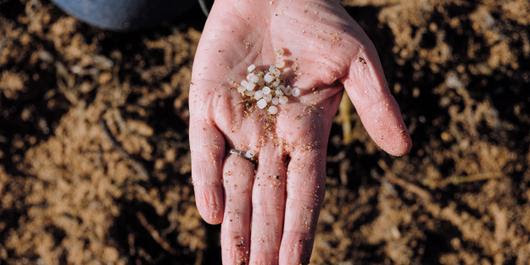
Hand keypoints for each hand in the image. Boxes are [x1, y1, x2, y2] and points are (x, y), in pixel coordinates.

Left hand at [189, 0, 411, 263]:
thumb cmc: (317, 19)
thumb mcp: (355, 59)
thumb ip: (374, 103)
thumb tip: (401, 149)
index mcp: (307, 132)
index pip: (305, 193)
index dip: (300, 230)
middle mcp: (271, 137)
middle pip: (269, 201)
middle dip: (266, 242)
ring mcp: (237, 123)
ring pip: (236, 186)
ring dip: (236, 228)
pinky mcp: (206, 105)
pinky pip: (204, 150)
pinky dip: (207, 179)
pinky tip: (212, 215)